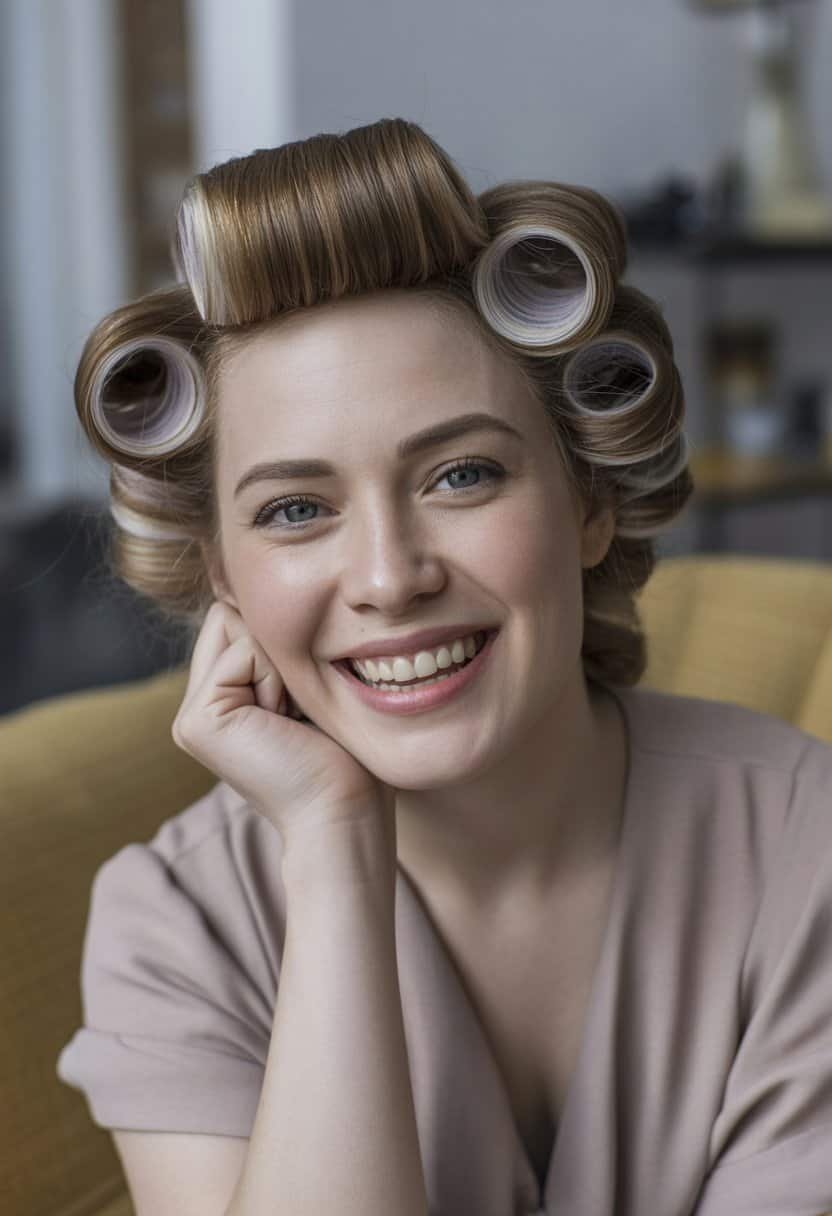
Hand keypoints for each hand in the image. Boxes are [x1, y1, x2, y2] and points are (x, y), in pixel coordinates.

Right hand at [171, 601, 395, 846]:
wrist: (344, 810)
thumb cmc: (346, 755)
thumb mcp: (310, 686)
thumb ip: (278, 646)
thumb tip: (261, 584)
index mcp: (222, 699)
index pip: (237, 617)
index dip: (281, 638)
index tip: (303, 698)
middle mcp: (198, 706)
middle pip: (230, 613)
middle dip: (276, 645)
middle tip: (296, 709)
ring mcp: (190, 716)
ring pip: (235, 623)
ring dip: (279, 663)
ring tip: (291, 718)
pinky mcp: (197, 721)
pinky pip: (243, 649)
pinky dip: (275, 678)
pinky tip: (283, 723)